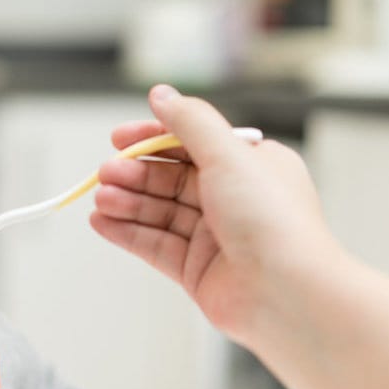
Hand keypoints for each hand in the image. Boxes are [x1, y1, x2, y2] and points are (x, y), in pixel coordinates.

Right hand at [89, 85, 336, 343]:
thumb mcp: (229, 155)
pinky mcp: (197, 270)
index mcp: (251, 166)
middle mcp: (234, 199)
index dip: (153, 138)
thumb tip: (161, 94)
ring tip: (101, 200)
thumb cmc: (272, 222)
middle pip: (170, 178)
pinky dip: (127, 233)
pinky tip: (102, 223)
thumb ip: (190, 122)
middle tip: (105, 173)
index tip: (119, 138)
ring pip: (159, 211)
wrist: (287, 294)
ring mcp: (214, 236)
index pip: (192, 143)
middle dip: (135, 174)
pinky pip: (154, 244)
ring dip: (127, 203)